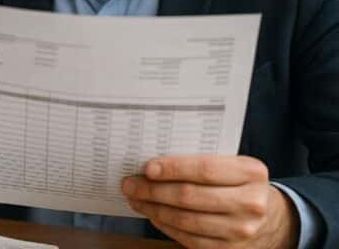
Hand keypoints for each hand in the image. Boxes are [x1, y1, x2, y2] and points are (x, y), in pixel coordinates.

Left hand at [122, 155, 298, 247]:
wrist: (270, 217)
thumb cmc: (239, 184)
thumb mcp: (232, 166)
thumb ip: (200, 162)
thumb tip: (152, 166)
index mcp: (251, 173)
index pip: (205, 169)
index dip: (173, 169)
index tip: (147, 168)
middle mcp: (250, 203)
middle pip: (190, 196)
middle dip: (153, 190)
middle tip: (130, 184)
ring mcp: (242, 230)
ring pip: (186, 220)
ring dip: (154, 209)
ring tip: (136, 199)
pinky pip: (189, 238)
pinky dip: (165, 226)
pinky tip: (153, 215)